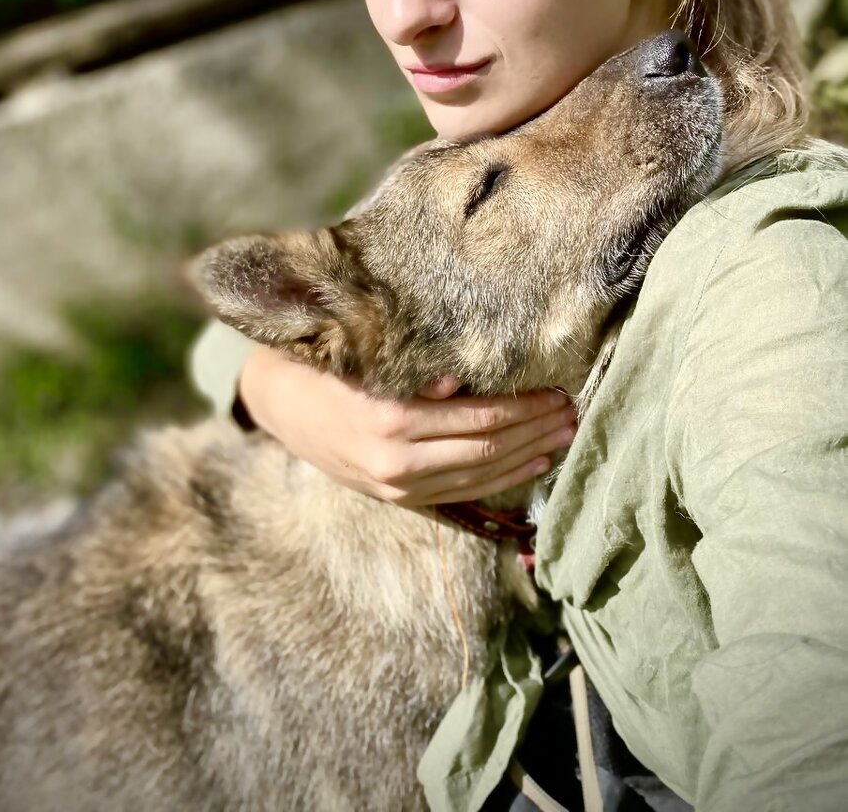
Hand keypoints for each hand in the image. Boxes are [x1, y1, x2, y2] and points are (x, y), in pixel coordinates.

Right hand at [239, 346, 576, 506]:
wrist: (280, 404)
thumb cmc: (326, 365)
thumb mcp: (364, 356)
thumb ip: (413, 370)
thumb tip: (460, 382)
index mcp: (391, 419)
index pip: (479, 419)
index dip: (525, 408)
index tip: (558, 391)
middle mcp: (397, 461)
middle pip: (487, 449)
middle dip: (536, 431)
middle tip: (575, 411)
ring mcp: (398, 485)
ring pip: (479, 475)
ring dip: (528, 455)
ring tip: (564, 436)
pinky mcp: (398, 497)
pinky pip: (461, 492)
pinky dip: (502, 480)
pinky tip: (532, 465)